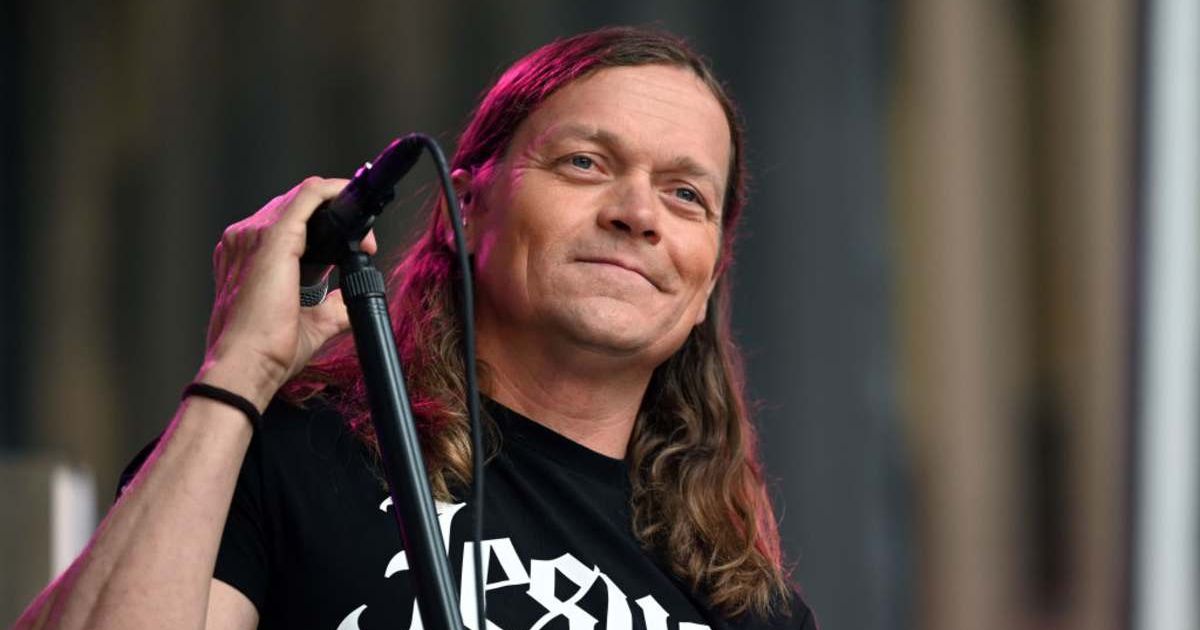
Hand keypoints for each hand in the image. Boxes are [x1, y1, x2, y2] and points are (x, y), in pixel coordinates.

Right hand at [199, 177, 376, 409]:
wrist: (246, 365)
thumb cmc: (266, 350)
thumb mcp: (310, 321)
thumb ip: (331, 304)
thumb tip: (352, 297)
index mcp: (246, 255)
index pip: (288, 223)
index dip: (325, 228)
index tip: (354, 247)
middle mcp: (244, 239)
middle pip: (296, 207)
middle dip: (337, 219)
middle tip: (364, 246)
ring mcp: (253, 235)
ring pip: (304, 198)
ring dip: (340, 210)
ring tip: (364, 240)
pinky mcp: (272, 237)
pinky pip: (308, 196)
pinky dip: (334, 192)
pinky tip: (352, 198)